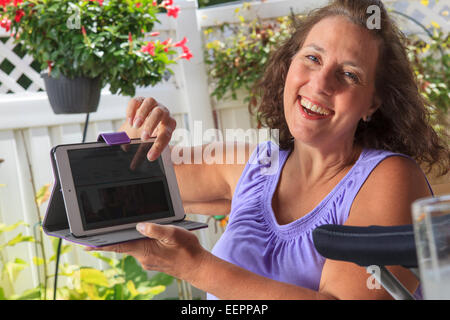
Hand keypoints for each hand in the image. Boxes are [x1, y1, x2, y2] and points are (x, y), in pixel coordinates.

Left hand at [86, 223, 206, 281]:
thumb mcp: (174, 234)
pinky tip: (150, 235)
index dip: (100, 244)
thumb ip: (155, 229)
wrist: (198, 267)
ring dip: (131, 237)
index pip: (117, 245)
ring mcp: (147, 259)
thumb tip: (139, 225)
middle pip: (123, 244)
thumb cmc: (188, 250)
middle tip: (97, 231)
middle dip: (113, 237)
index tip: (84, 244)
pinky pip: (142, 247)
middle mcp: (142, 256)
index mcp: (145, 249)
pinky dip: (141, 241)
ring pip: (134, 245)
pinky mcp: (152, 259)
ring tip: (131, 228)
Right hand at [126, 97, 176, 160]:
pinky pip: (137, 100)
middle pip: (160, 113)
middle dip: (151, 125)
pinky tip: (129, 120)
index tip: (150, 157)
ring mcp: (153, 104)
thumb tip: (143, 162)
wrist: (144, 125)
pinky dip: (132, 109)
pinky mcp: (141, 100)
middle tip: (143, 137)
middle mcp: (163, 113)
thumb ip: (151, 152)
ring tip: (134, 125)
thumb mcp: (153, 146)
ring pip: (150, 102)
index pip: (166, 134)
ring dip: (142, 114)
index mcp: (169, 125)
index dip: (158, 146)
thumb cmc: (151, 137)